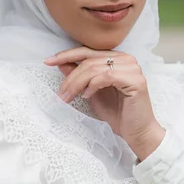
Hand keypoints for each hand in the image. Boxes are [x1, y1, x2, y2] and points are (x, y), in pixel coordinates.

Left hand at [44, 48, 165, 159]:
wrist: (136, 132)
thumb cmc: (117, 113)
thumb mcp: (91, 92)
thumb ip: (79, 77)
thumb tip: (60, 63)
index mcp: (116, 58)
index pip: (87, 51)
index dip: (66, 55)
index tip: (48, 61)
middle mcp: (126, 59)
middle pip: (89, 60)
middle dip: (70, 77)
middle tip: (59, 93)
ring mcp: (132, 68)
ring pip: (94, 68)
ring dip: (76, 83)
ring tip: (68, 97)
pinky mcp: (135, 79)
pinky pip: (106, 76)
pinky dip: (92, 86)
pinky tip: (87, 96)